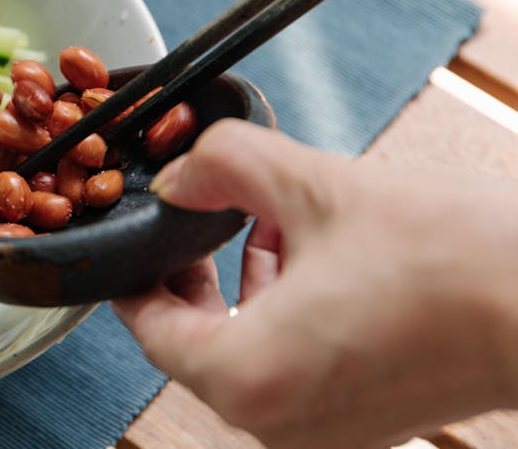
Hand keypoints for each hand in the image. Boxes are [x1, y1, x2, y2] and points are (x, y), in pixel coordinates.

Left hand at [111, 120, 517, 448]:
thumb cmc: (454, 258)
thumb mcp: (315, 187)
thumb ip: (223, 167)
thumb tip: (178, 174)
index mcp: (250, 377)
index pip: (149, 329)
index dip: (136, 273)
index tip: (137, 237)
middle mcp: (278, 424)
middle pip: (194, 344)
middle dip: (194, 276)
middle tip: (199, 222)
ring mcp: (323, 433)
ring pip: (244, 355)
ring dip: (242, 289)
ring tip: (266, 222)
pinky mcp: (364, 424)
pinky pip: (291, 371)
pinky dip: (283, 317)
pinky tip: (310, 256)